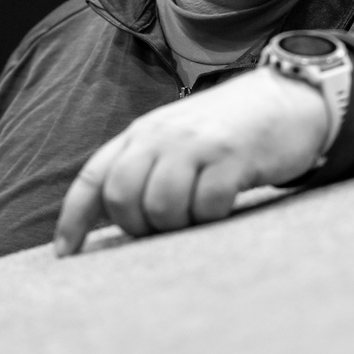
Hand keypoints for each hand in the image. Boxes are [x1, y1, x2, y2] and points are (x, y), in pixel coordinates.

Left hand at [53, 65, 329, 254]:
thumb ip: (146, 167)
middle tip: (166, 228)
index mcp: (142, 133)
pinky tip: (225, 204)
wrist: (287, 99)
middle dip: (138, 226)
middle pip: (123, 196)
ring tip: (199, 214)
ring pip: (162, 206)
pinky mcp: (231, 154)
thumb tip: (114, 219)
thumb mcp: (177, 139)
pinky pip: (206, 204)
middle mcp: (162, 134)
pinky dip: (212, 215)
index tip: (65, 254)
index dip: (73, 219)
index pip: (94, 177)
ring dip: (178, 225)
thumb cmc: (227, 132)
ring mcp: (196, 142)